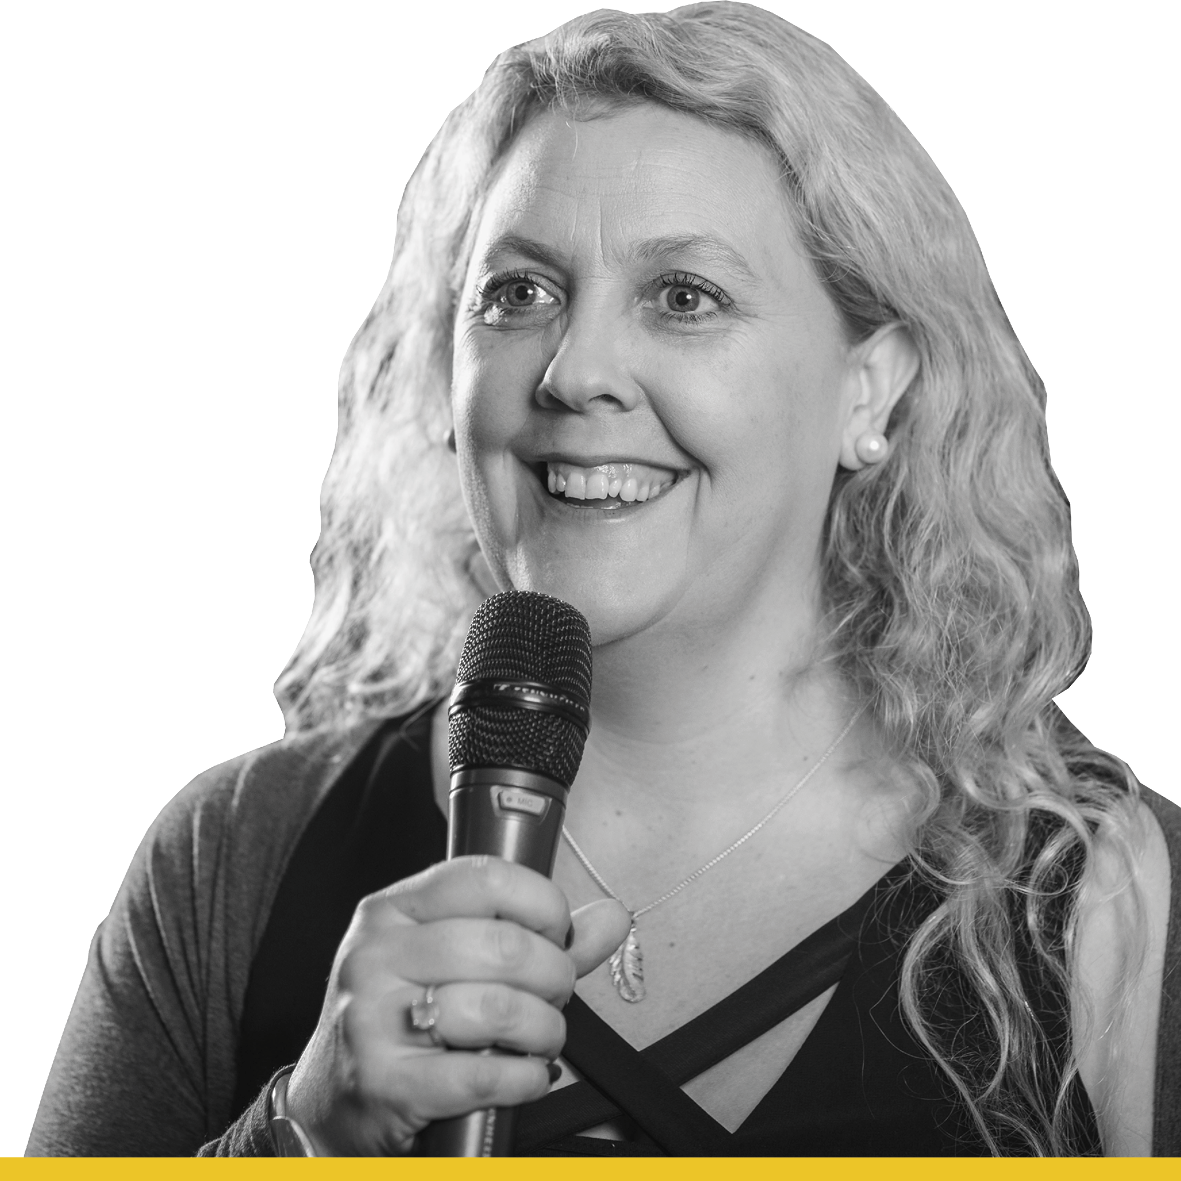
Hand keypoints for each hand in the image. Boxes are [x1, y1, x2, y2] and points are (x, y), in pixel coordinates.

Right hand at [284, 855, 629, 1154]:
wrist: (331, 1102)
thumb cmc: (403, 1020)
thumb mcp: (453, 962)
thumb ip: (536, 936)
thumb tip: (612, 916)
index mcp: (393, 909)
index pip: (485, 876)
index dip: (542, 903)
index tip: (556, 932)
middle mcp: (376, 953)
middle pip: (504, 946)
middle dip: (554, 976)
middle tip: (554, 995)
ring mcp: (373, 1017)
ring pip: (498, 1008)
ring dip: (544, 1030)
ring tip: (541, 1039)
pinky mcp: (384, 1082)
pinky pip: (484, 1073)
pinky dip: (524, 1078)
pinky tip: (524, 1075)